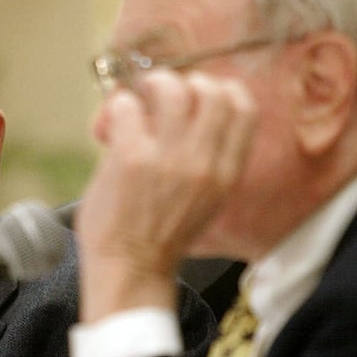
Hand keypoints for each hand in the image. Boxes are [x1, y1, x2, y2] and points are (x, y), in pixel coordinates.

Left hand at [79, 69, 255, 321]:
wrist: (130, 273)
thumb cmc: (158, 240)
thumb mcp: (203, 201)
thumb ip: (202, 162)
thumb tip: (180, 119)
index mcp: (226, 173)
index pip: (245, 107)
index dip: (220, 90)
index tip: (197, 98)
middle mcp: (204, 162)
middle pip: (213, 90)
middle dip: (186, 82)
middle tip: (162, 98)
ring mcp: (169, 159)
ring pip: (174, 89)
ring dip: (151, 87)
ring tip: (137, 104)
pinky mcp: (132, 159)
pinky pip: (127, 107)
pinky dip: (117, 109)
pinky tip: (111, 128)